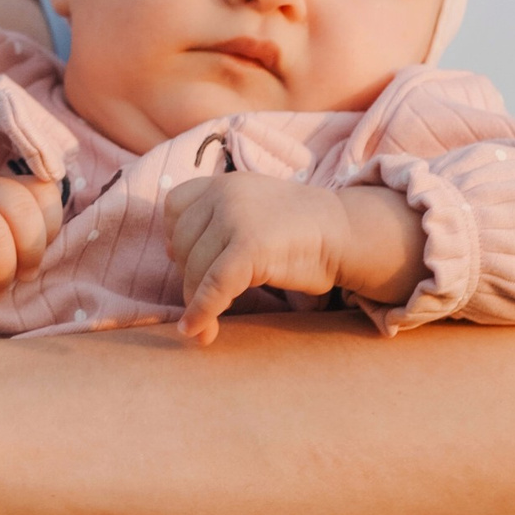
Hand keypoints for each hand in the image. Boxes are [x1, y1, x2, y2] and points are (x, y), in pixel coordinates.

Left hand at [164, 173, 424, 344]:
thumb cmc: (301, 230)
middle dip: (189, 276)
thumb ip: (214, 221)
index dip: (176, 236)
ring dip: (196, 302)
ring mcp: (237, 218)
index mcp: (223, 182)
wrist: (348, 233)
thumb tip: (166, 250)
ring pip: (195, 269)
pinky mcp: (249, 247)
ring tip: (204, 326)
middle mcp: (225, 193)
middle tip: (210, 297)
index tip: (189, 259)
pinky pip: (214, 286)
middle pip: (182, 243)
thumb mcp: (252, 210)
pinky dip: (202, 312)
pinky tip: (199, 333)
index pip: (174, 206)